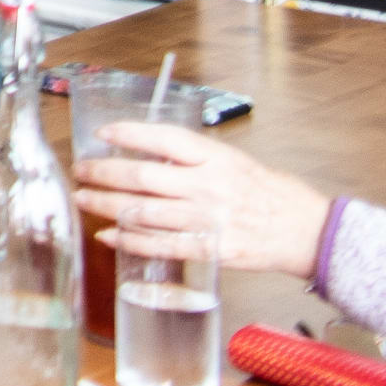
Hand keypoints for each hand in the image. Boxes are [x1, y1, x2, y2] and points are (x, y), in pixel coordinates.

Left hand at [77, 120, 330, 279]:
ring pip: (147, 212)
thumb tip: (143, 149)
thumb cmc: (266, 191)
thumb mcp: (231, 159)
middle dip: (105, 173)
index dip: (128, 134)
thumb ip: (191, 156)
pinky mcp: (211, 251)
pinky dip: (131, 240)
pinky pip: (163, 246)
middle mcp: (209, 187)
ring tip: (83, 198)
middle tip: (80, 170)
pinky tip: (108, 234)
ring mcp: (209, 220)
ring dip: (108, 205)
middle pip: (145, 177)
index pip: (164, 139)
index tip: (102, 134)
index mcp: (215, 158)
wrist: (305, 230)